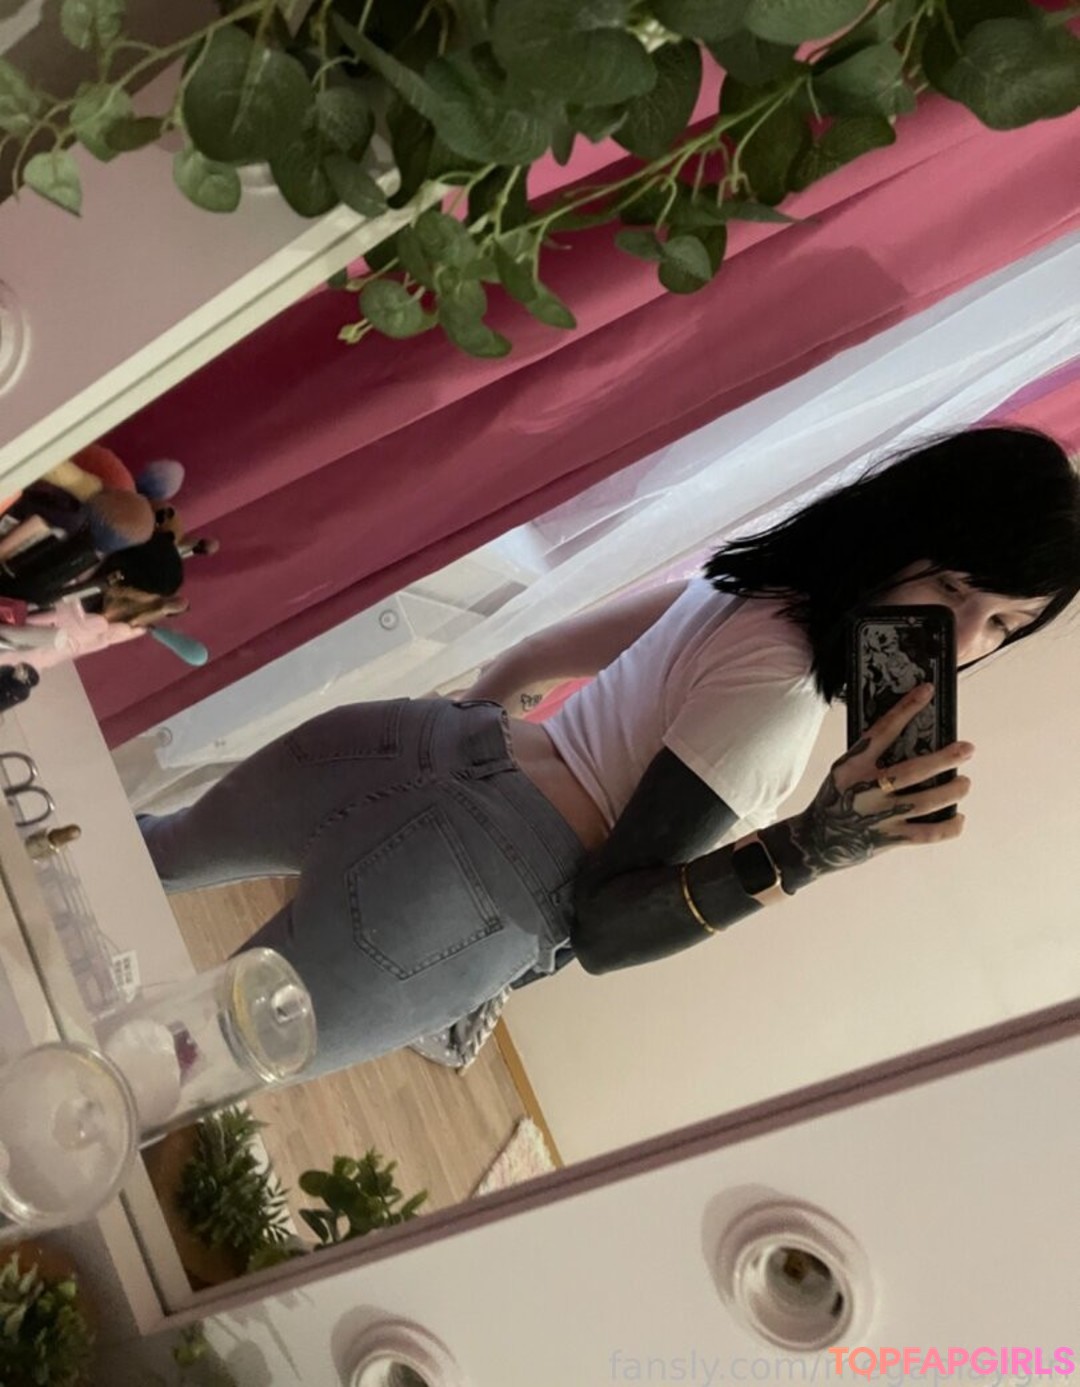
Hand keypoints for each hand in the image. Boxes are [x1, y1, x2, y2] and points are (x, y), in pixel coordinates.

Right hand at [761, 684, 972, 891]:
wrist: (813, 841)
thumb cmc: (834, 799)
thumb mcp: (844, 771)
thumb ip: (871, 760)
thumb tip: (915, 746)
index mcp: (852, 766)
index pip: (882, 731)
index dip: (905, 709)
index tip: (926, 691)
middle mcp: (866, 790)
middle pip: (913, 772)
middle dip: (945, 759)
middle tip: (968, 748)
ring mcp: (879, 817)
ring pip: (926, 802)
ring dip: (952, 791)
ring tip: (965, 782)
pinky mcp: (888, 839)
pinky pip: (926, 834)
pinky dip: (949, 827)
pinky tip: (959, 817)